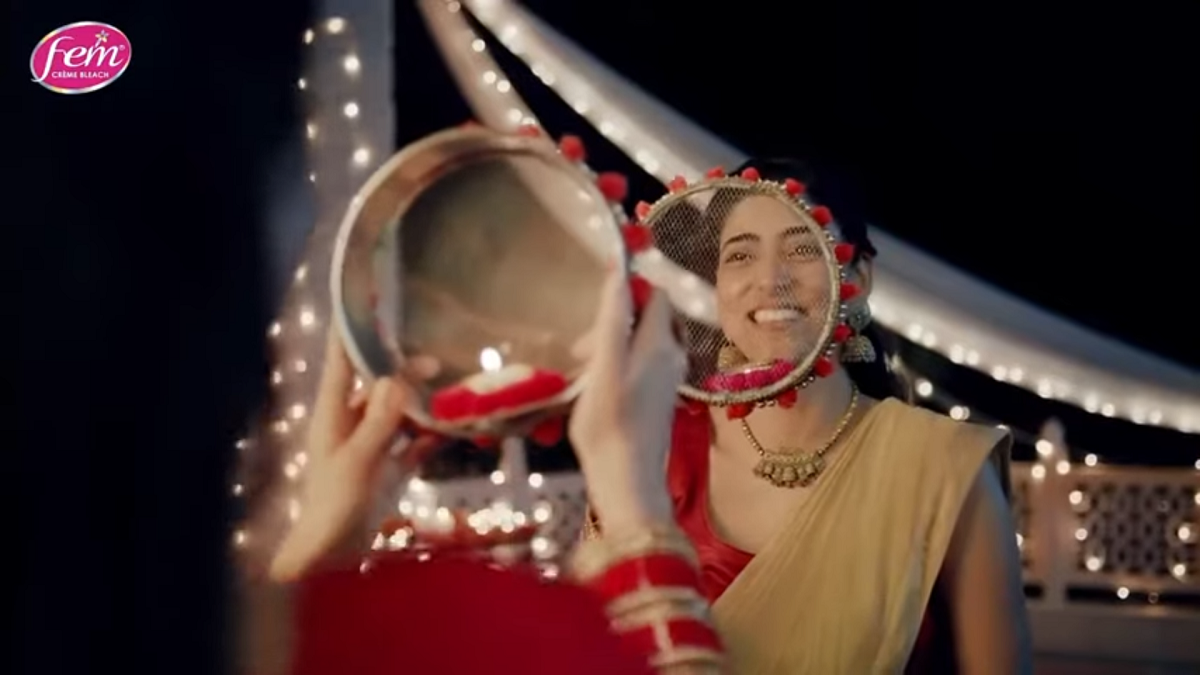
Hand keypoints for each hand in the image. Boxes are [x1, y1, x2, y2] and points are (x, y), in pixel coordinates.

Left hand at [269, 331, 436, 581]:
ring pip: (397, 412)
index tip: (370, 299)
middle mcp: (351, 423)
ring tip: (448, 391)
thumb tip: (398, 379)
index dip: (355, 330)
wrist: (330, 555)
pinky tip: (448, 430)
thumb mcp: (357, 461)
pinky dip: (427, 435)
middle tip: (434, 361)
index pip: (343, 361)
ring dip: (419, 403)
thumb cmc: (333, 506)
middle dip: (402, 370)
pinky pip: (411, 443)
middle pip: (377, 384)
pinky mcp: (386, 468)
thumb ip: (379, 421)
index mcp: (334, 414)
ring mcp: (370, 445)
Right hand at [569, 272, 686, 536]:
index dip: (630, 290)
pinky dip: (620, 364)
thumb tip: (619, 273)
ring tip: (583, 369)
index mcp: (661, 344)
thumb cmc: (609, 425)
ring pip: (643, 341)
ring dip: (613, 344)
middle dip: (614, 321)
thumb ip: (613, 319)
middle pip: (649, 318)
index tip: (598, 305)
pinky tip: (598, 386)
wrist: (628, 481)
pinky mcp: (661, 397)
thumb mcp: (603, 367)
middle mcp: (673, 356)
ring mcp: (669, 378)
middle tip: (579, 349)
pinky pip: (643, 363)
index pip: (657, 295)